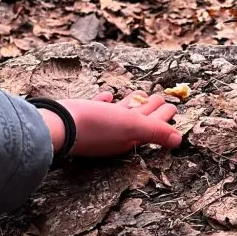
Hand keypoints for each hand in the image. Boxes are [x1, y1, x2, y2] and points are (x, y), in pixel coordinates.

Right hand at [36, 90, 181, 156]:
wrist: (58, 125)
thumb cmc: (95, 126)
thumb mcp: (130, 126)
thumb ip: (154, 131)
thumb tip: (179, 140)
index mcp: (128, 138)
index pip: (151, 126)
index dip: (163, 117)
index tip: (173, 108)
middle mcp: (114, 134)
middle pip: (138, 119)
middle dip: (151, 109)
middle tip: (161, 98)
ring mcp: (98, 126)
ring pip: (120, 113)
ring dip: (131, 104)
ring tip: (139, 95)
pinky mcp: (83, 117)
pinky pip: (99, 108)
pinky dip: (106, 102)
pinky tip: (108, 96)